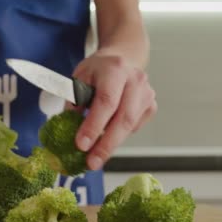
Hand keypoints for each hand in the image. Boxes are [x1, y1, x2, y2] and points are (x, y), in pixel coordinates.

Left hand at [72, 49, 156, 169]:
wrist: (123, 58)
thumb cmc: (98, 70)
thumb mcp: (79, 78)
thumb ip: (74, 101)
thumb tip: (70, 129)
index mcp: (115, 69)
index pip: (106, 101)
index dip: (94, 125)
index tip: (81, 145)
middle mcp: (136, 80)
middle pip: (123, 118)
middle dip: (106, 144)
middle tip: (91, 162)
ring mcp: (147, 93)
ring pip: (130, 126)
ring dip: (112, 145)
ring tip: (95, 158)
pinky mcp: (151, 105)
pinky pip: (134, 127)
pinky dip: (119, 136)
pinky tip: (108, 136)